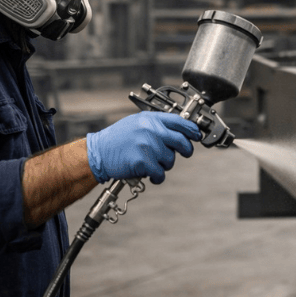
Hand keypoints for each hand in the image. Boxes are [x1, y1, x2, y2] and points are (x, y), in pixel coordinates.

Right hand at [85, 112, 199, 183]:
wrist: (98, 153)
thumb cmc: (117, 139)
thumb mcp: (136, 123)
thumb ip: (156, 125)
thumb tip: (179, 131)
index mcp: (150, 119)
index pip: (180, 122)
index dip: (192, 129)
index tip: (197, 135)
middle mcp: (151, 130)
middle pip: (182, 142)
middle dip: (186, 150)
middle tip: (184, 153)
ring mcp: (147, 146)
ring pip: (171, 160)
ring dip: (164, 164)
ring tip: (151, 162)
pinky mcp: (143, 162)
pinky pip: (160, 173)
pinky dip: (157, 177)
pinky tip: (150, 175)